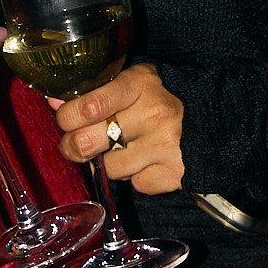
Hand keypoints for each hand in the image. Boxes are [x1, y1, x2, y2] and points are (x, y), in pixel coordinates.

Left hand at [49, 62, 184, 195]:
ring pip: (108, 168)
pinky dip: (134, 177)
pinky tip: (145, 161)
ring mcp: (165, 146)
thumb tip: (54, 103)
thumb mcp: (130, 82)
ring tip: (119, 149)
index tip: (64, 120)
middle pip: (87, 141)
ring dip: (107, 163)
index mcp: (139, 84)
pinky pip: (134, 185)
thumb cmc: (159, 98)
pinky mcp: (173, 173)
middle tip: (75, 144)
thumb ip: (93, 92)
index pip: (88, 106)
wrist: (213, 118)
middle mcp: (154, 114)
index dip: (66, 117)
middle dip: (72, 146)